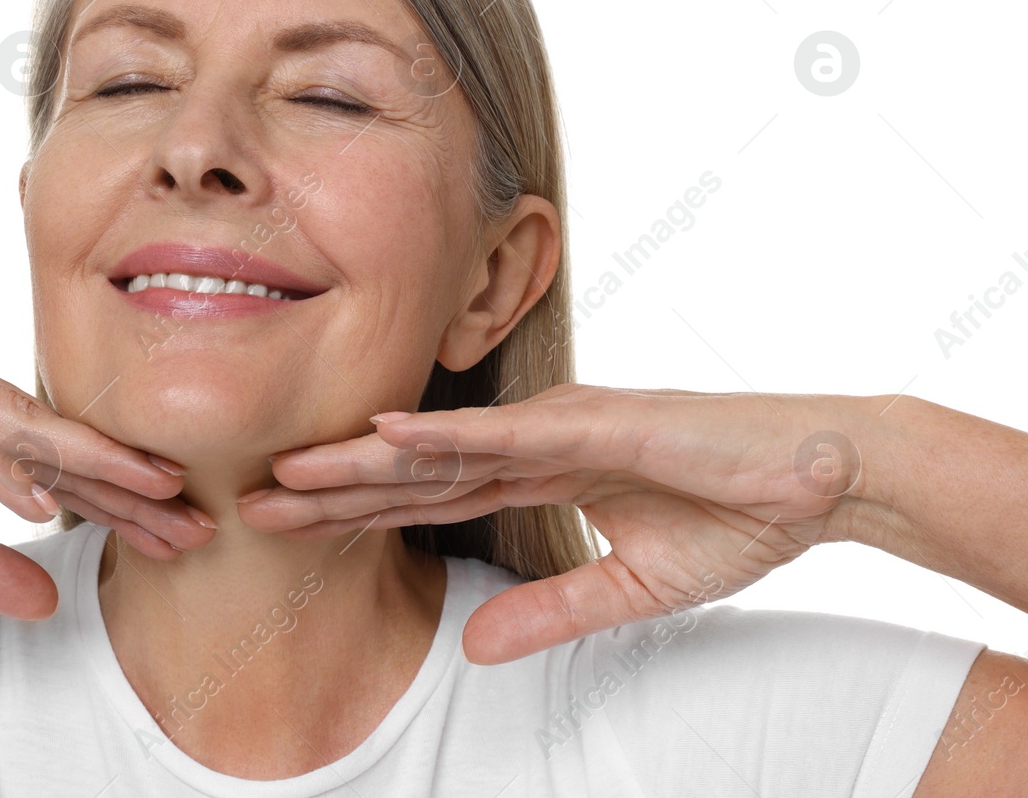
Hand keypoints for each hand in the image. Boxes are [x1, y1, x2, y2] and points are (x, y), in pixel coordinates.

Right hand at [0, 342, 213, 618]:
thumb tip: (48, 603)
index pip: (54, 459)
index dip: (118, 497)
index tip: (180, 532)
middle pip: (54, 435)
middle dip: (126, 480)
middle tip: (195, 517)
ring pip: (14, 422)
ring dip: (82, 465)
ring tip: (148, 498)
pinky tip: (39, 498)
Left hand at [237, 383, 875, 663]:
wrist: (821, 475)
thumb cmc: (735, 517)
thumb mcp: (629, 587)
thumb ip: (549, 612)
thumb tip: (473, 649)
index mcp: (537, 473)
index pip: (424, 497)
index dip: (353, 513)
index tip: (286, 525)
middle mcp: (533, 441)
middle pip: (412, 472)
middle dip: (333, 489)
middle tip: (252, 501)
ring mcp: (560, 427)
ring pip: (442, 446)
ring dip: (364, 459)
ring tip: (292, 469)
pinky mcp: (598, 423)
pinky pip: (509, 433)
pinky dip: (446, 433)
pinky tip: (384, 433)